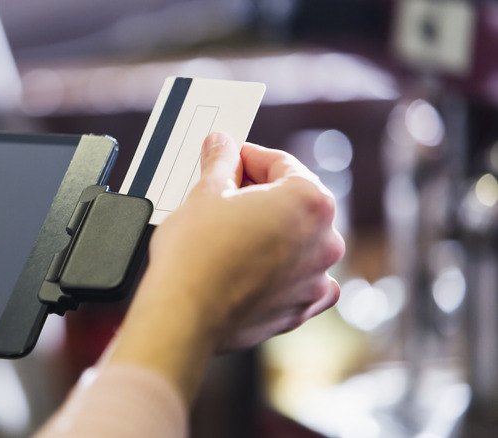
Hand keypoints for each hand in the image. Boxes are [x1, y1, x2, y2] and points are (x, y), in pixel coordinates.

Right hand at [106, 132, 344, 402]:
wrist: (184, 314)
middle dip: (262, 195)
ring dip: (272, 233)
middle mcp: (324, 240)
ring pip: (298, 243)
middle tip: (225, 193)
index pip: (282, 164)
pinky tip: (253, 267)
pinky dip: (282, 273)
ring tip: (232, 233)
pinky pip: (300, 282)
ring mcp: (316, 279)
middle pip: (295, 202)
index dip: (249, 157)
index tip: (230, 159)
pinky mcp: (300, 310)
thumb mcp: (204, 193)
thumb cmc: (195, 255)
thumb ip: (221, 162)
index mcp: (309, 200)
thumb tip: (222, 145)